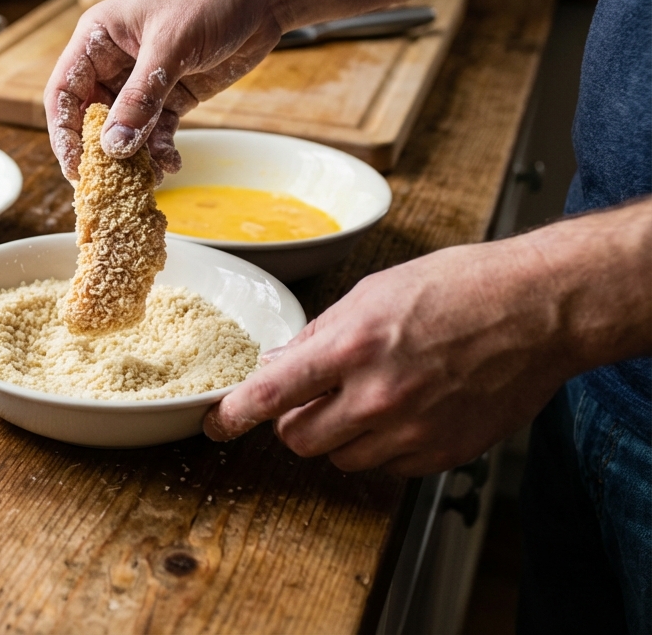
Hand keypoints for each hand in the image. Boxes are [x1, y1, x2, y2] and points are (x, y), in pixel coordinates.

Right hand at [42, 0, 283, 180]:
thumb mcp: (171, 45)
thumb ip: (140, 97)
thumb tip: (113, 146)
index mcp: (97, 40)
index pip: (64, 91)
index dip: (64, 131)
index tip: (75, 165)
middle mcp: (113, 63)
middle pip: (90, 117)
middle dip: (99, 151)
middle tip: (108, 184)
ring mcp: (142, 83)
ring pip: (125, 131)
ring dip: (133, 157)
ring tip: (147, 179)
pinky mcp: (171, 97)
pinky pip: (156, 132)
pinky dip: (160, 151)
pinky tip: (172, 164)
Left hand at [202, 239, 572, 476]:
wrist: (539, 309)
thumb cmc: (460, 287)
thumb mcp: (374, 292)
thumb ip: (320, 335)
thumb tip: (278, 364)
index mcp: (352, 348)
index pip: (270, 396)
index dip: (233, 415)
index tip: (217, 424)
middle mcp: (377, 397)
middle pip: (299, 440)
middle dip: (296, 421)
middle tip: (314, 397)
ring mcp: (412, 431)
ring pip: (341, 459)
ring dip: (340, 436)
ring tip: (370, 397)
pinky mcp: (443, 452)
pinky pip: (388, 467)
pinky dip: (384, 447)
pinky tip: (406, 411)